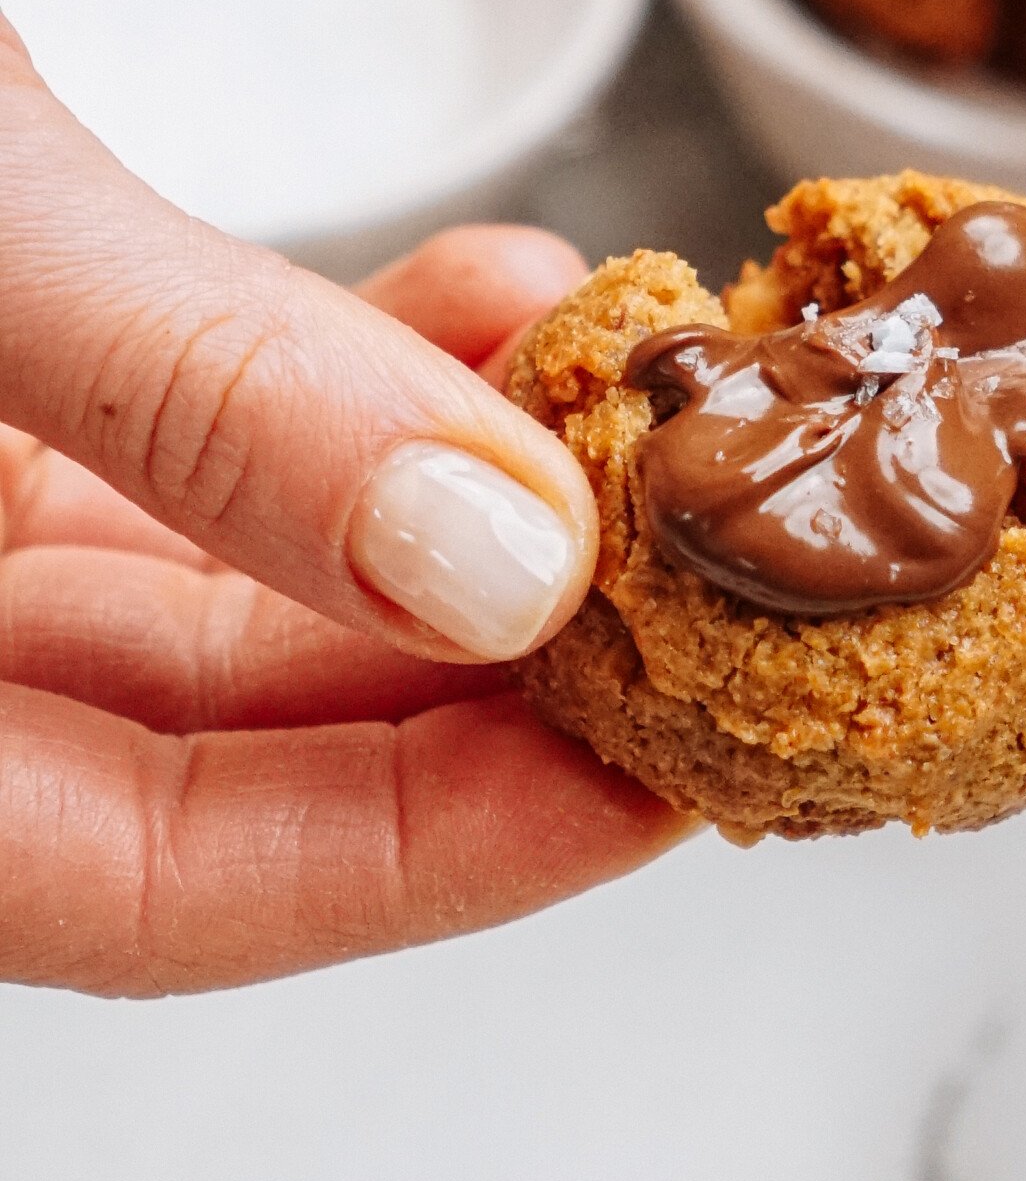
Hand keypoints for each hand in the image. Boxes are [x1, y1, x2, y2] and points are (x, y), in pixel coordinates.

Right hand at [0, 27, 681, 993]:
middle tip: (718, 597)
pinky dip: (354, 372)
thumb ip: (201, 399)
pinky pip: (202, 434)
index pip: (152, 884)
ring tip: (638, 416)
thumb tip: (506, 563)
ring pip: (239, 584)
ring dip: (454, 500)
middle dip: (492, 672)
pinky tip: (504, 297)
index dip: (429, 857)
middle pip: (228, 745)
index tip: (666, 782)